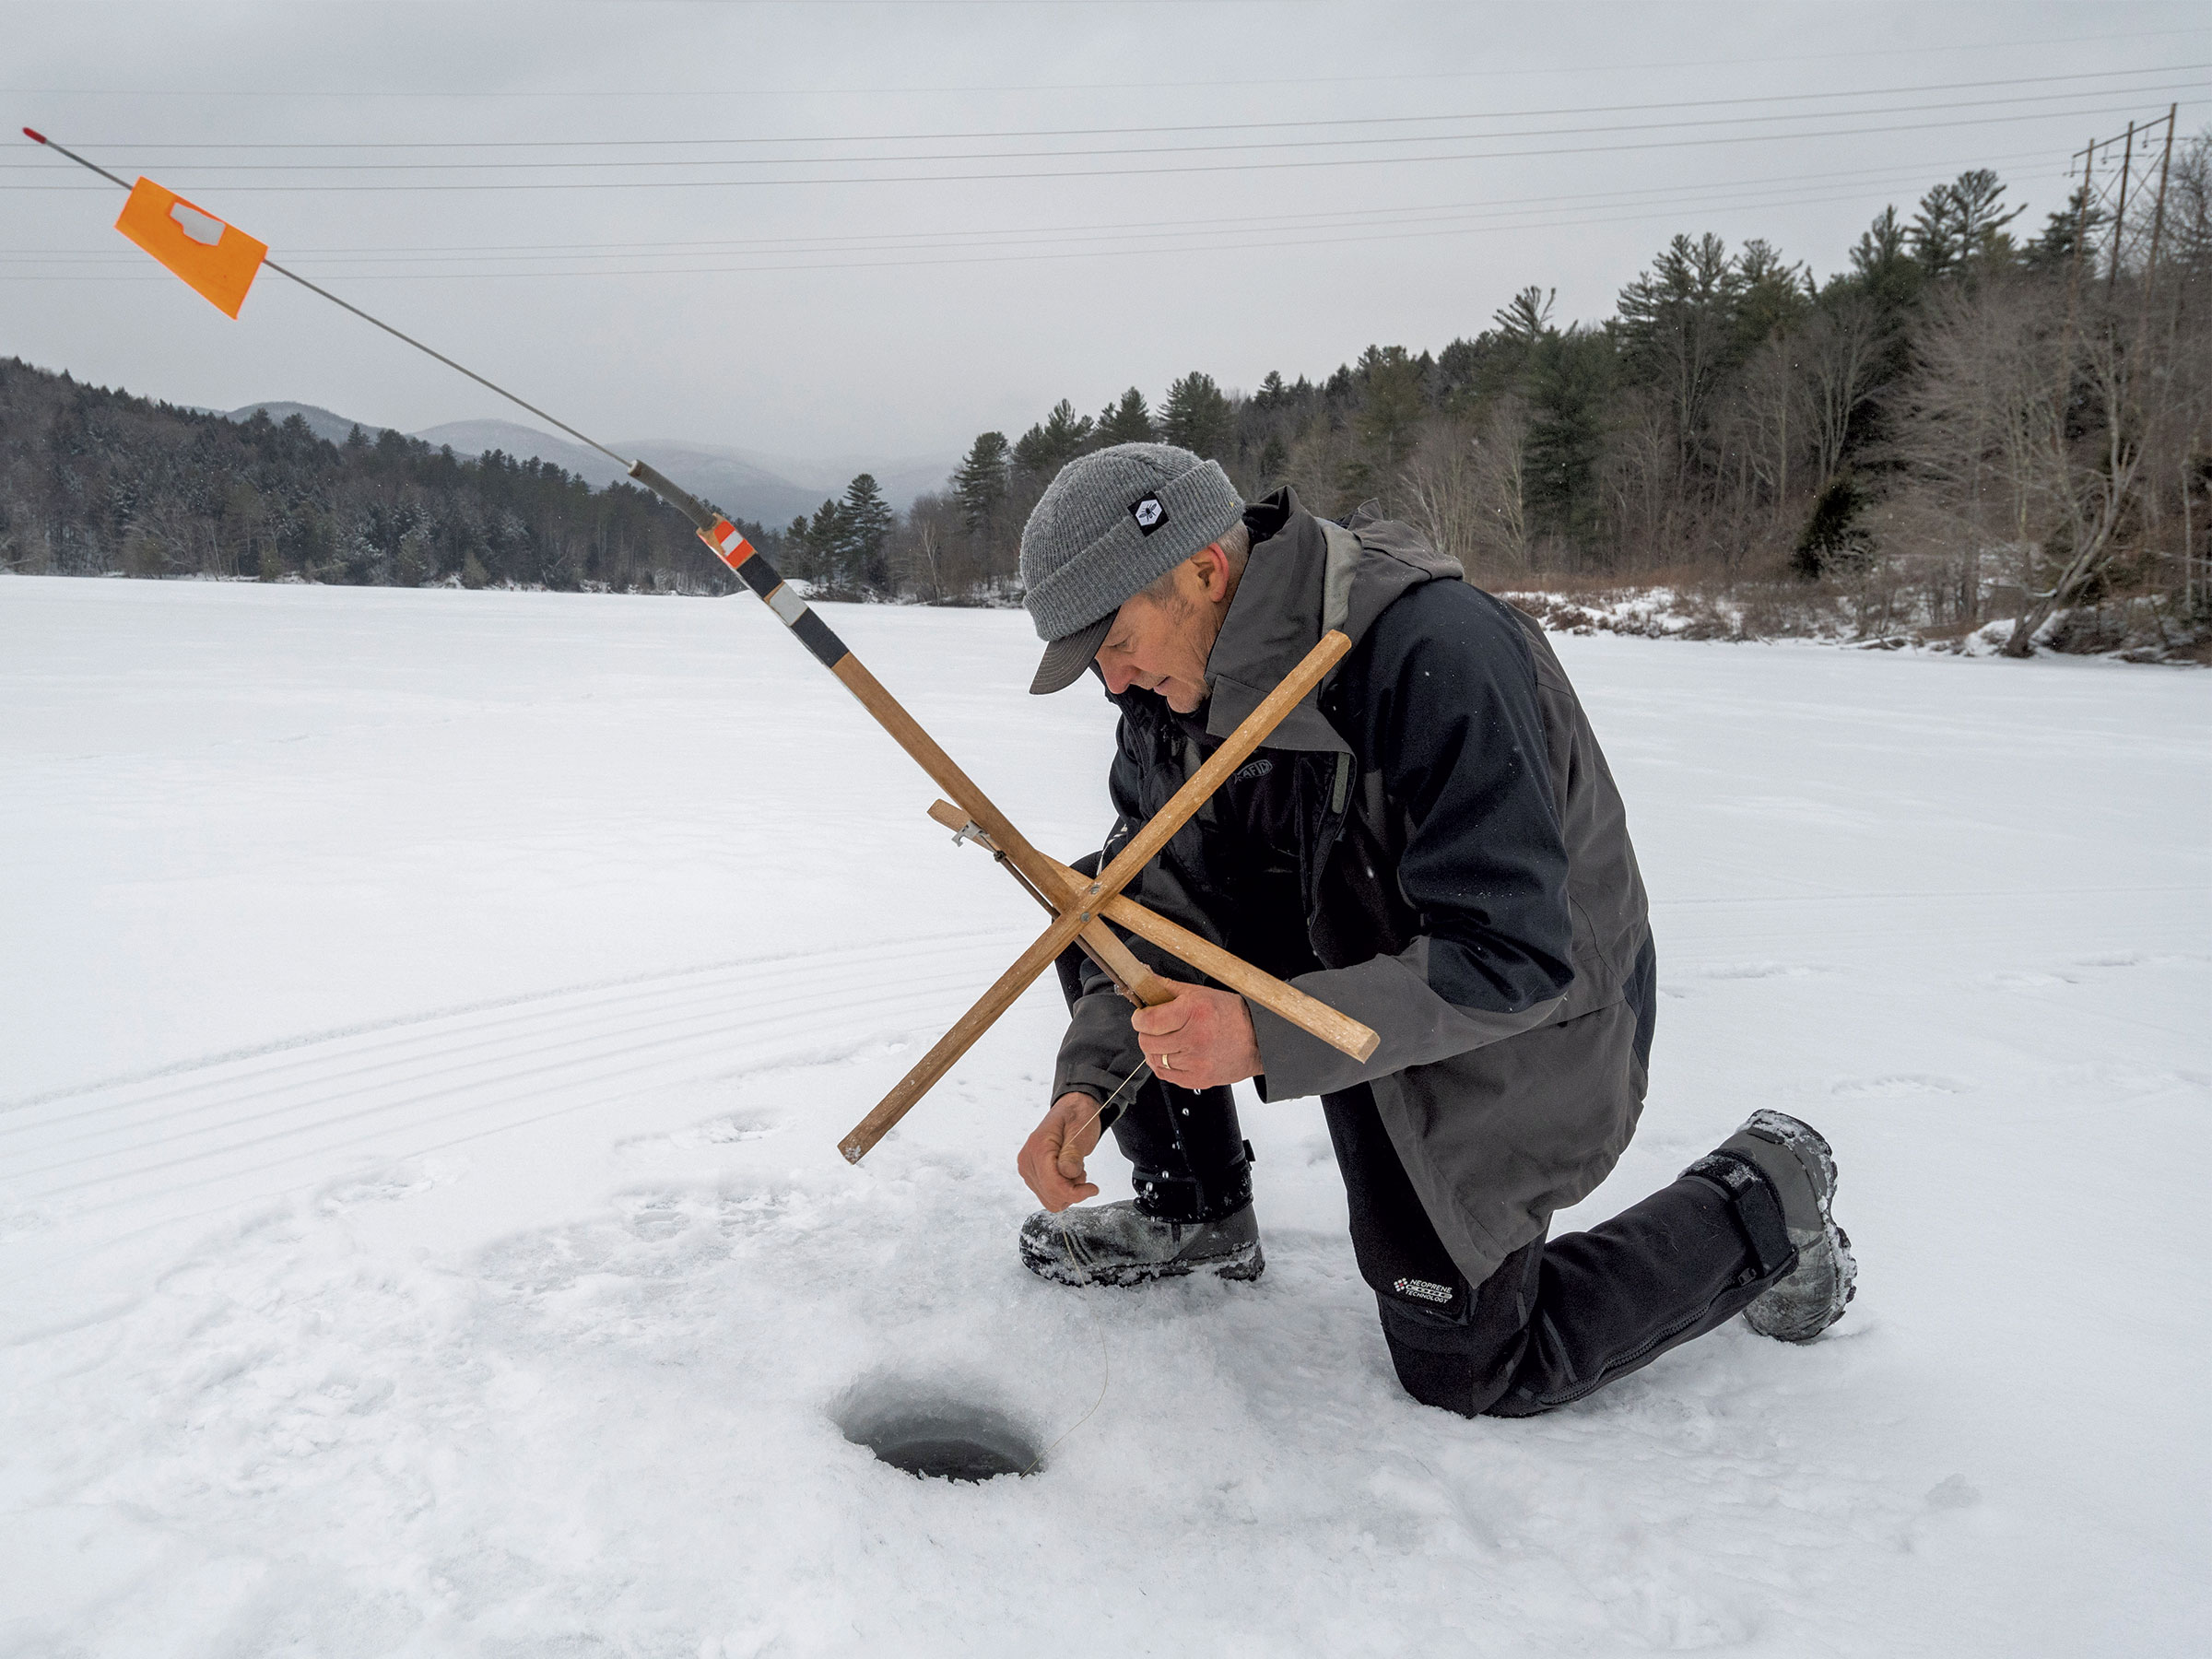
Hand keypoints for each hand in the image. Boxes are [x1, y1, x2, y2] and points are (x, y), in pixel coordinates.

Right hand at [1018, 1091, 1107, 1211]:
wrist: (1071, 1108)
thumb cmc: (1077, 1116)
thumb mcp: (1081, 1130)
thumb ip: (1073, 1153)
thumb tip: (1068, 1173)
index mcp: (1038, 1148)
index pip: (1053, 1185)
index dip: (1075, 1193)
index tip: (1092, 1188)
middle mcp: (1028, 1161)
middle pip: (1051, 1196)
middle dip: (1072, 1191)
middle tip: (1082, 1172)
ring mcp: (1028, 1169)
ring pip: (1049, 1200)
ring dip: (1068, 1191)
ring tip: (1075, 1170)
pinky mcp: (1032, 1174)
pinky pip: (1048, 1195)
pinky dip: (1062, 1190)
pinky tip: (1068, 1174)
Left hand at [1131, 982, 1261, 1091]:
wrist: (1259, 1040)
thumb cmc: (1232, 1015)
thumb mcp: (1199, 993)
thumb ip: (1166, 987)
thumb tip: (1143, 979)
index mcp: (1194, 1013)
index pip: (1148, 1021)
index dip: (1138, 1019)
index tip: (1141, 1017)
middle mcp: (1195, 1038)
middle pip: (1147, 1043)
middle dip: (1146, 1034)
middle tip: (1155, 1028)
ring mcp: (1196, 1062)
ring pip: (1155, 1060)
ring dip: (1156, 1051)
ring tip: (1167, 1041)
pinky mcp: (1198, 1079)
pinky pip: (1166, 1076)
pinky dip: (1165, 1066)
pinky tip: (1174, 1055)